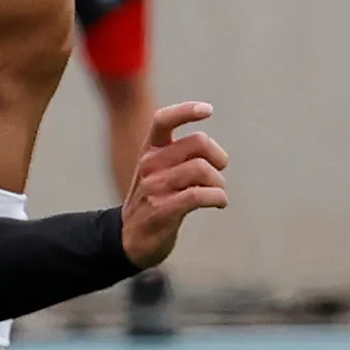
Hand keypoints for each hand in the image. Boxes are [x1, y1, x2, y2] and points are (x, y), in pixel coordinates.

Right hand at [117, 103, 229, 266]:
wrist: (129, 239)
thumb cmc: (153, 200)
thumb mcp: (156, 171)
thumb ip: (177, 154)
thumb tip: (211, 148)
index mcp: (150, 150)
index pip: (163, 120)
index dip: (186, 111)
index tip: (208, 110)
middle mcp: (150, 164)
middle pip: (198, 142)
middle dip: (218, 156)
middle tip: (220, 170)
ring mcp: (155, 187)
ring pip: (202, 169)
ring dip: (219, 182)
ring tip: (217, 191)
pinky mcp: (163, 210)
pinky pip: (200, 195)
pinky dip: (218, 197)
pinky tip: (219, 202)